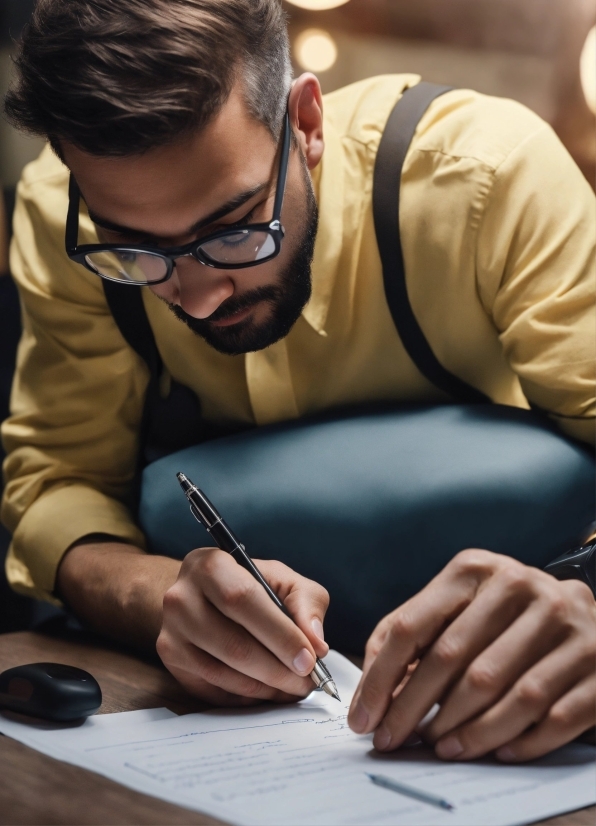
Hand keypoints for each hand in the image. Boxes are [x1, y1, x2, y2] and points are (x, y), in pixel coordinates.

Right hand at [157, 548, 329, 705]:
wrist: (204, 595)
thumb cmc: (251, 585)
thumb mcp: (283, 580)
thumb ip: (306, 604)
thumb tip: (316, 644)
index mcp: (211, 565)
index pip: (243, 600)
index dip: (279, 634)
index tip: (309, 659)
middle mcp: (181, 597)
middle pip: (233, 644)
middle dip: (277, 670)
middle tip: (306, 682)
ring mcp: (171, 631)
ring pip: (223, 673)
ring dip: (265, 689)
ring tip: (292, 688)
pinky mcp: (171, 661)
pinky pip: (212, 690)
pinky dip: (246, 697)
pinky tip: (268, 691)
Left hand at [348, 549, 595, 761]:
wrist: (579, 607)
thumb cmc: (500, 613)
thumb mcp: (454, 603)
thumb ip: (408, 633)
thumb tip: (370, 692)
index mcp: (475, 569)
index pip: (413, 626)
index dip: (380, 677)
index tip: (362, 718)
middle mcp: (522, 586)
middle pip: (453, 660)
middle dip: (413, 709)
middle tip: (392, 740)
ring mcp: (566, 622)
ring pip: (505, 692)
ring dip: (467, 731)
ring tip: (441, 749)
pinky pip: (557, 715)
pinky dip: (523, 741)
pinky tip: (498, 752)